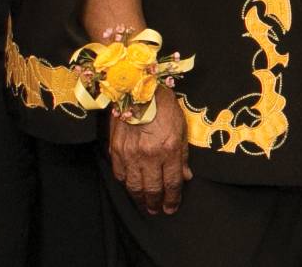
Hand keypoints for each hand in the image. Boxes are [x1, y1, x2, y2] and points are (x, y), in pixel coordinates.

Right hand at [109, 96, 192, 214]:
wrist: (138, 89)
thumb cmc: (164, 106)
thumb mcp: (181, 128)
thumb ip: (182, 155)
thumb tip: (185, 176)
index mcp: (169, 148)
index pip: (171, 183)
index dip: (172, 199)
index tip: (172, 208)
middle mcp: (149, 154)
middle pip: (152, 189)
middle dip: (156, 204)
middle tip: (158, 211)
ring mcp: (130, 153)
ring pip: (134, 186)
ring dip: (140, 199)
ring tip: (145, 205)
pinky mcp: (116, 149)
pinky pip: (120, 174)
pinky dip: (126, 183)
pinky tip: (132, 186)